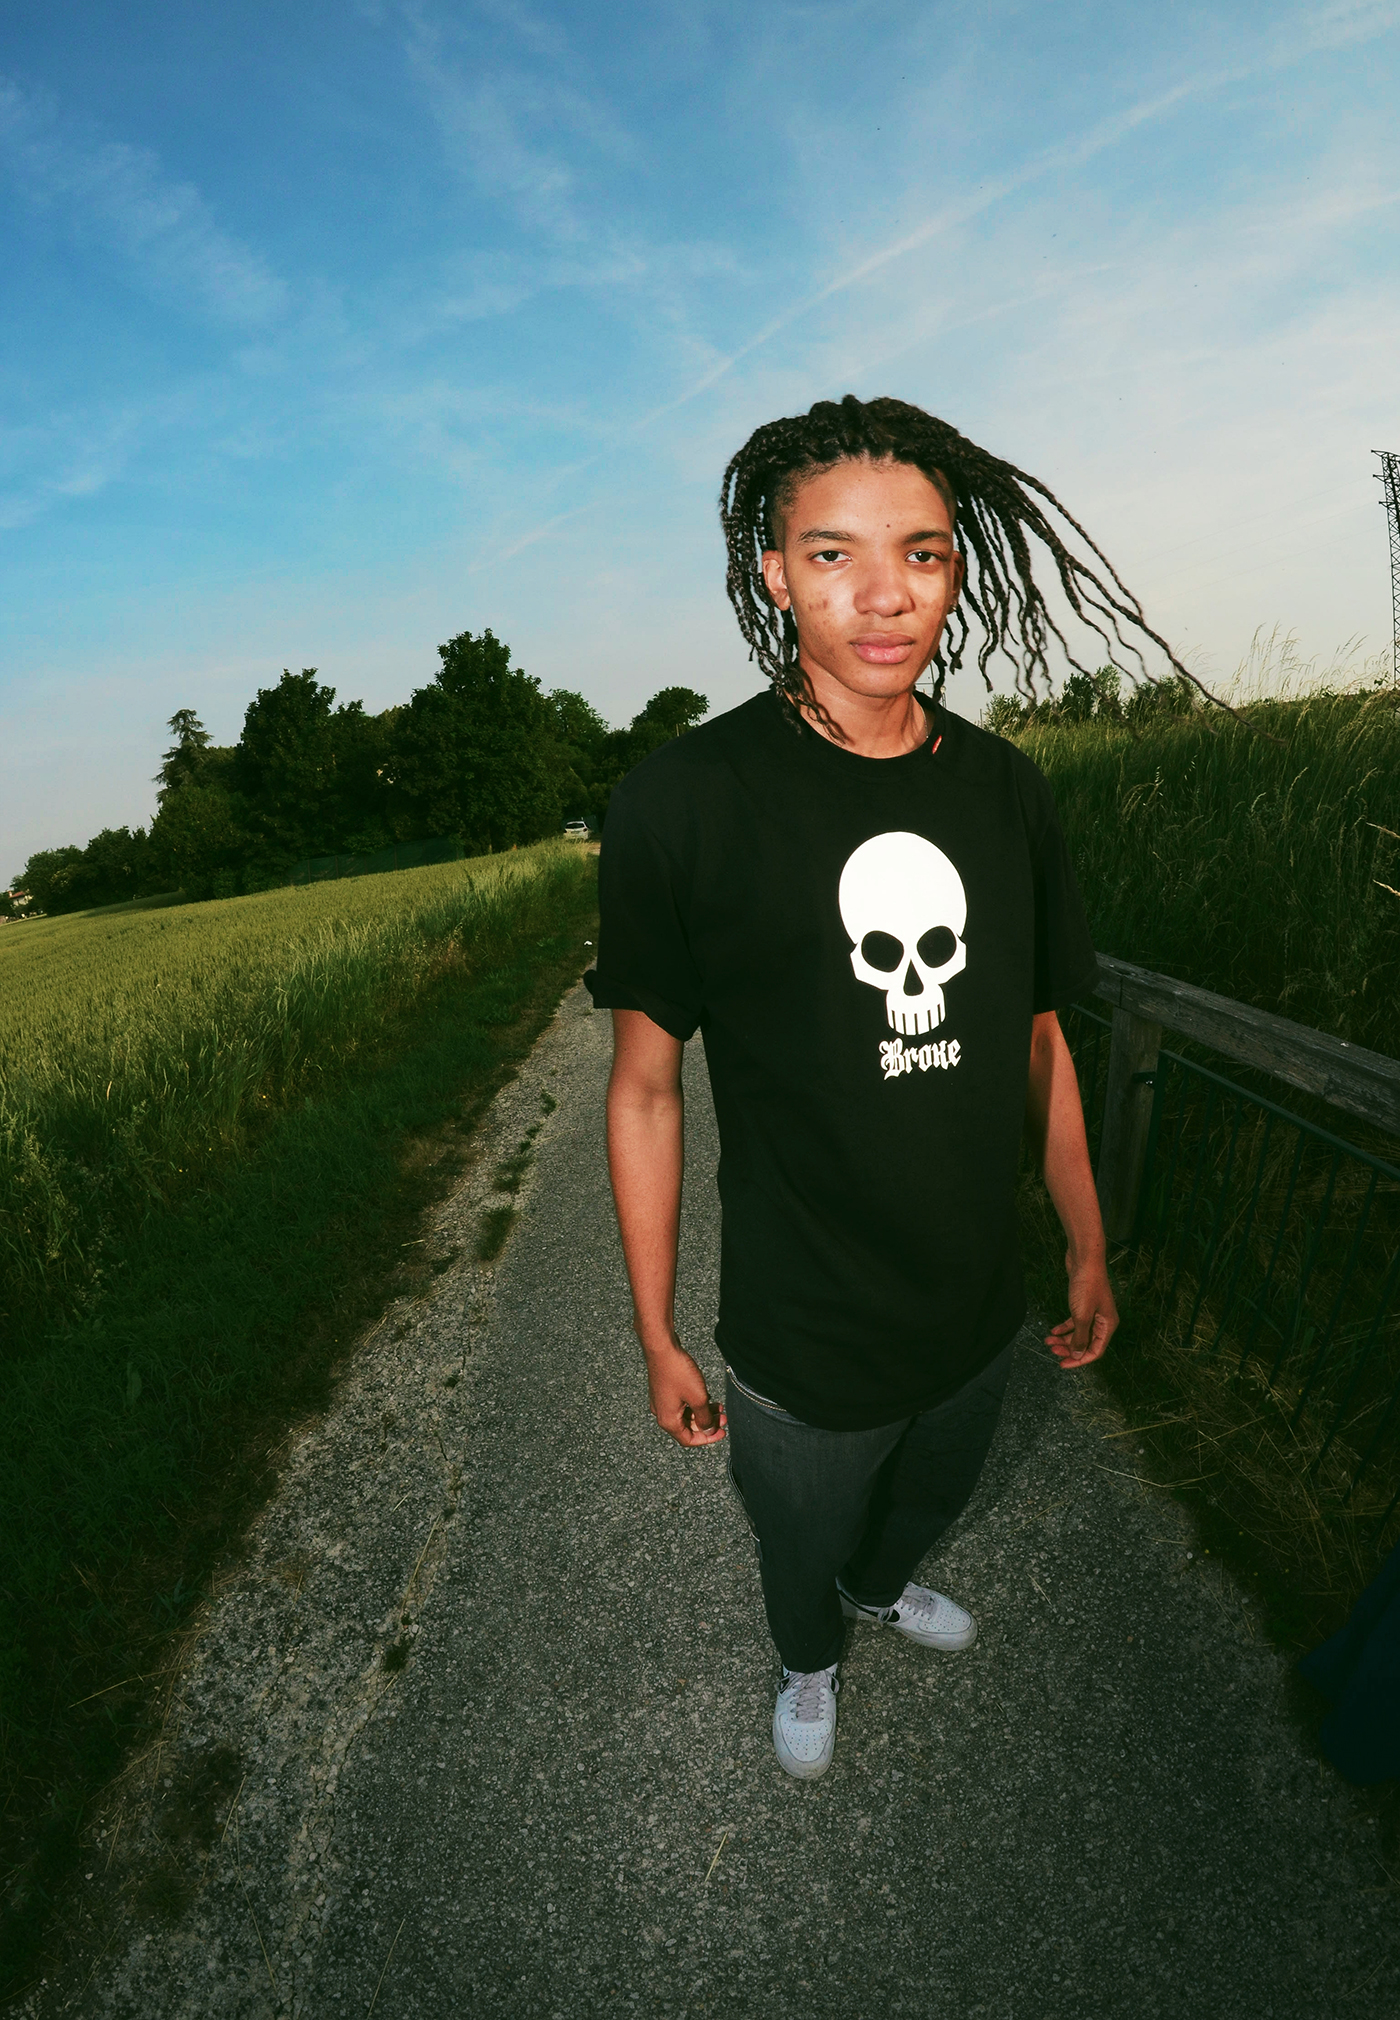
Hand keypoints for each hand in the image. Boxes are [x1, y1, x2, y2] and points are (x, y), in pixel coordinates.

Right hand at [643, 1339, 727, 1446]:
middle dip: (707, 1424)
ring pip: (686, 1415)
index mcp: (668, 1421)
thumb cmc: (678, 1372)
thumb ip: (705, 1419)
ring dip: (703, 1413)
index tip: (721, 1432)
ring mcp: (662, 1402)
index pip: (688, 1440)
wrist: (662, 1348)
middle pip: (688, 1427)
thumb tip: (708, 1430)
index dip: (707, 1438)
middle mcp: (662, 1414)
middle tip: (723, 1418)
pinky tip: (707, 1397)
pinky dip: (695, 1404)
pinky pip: (682, 1404)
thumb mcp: (698, 1398)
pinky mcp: (664, 1391)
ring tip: (719, 1407)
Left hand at [1045, 1253, 1117, 1368]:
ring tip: (1048, 1341)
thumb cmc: (1087, 1286)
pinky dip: (1064, 1327)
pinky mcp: (1084, 1304)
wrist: (1084, 1260)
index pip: (1095, 1351)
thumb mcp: (1081, 1315)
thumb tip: (1078, 1354)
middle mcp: (1103, 1320)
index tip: (1063, 1364)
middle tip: (1052, 1351)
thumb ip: (1080, 1337)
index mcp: (1107, 1325)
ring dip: (1064, 1338)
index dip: (1079, 1360)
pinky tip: (1053, 1330)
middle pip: (1086, 1343)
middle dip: (1068, 1348)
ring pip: (1079, 1332)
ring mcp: (1093, 1312)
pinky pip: (1075, 1322)